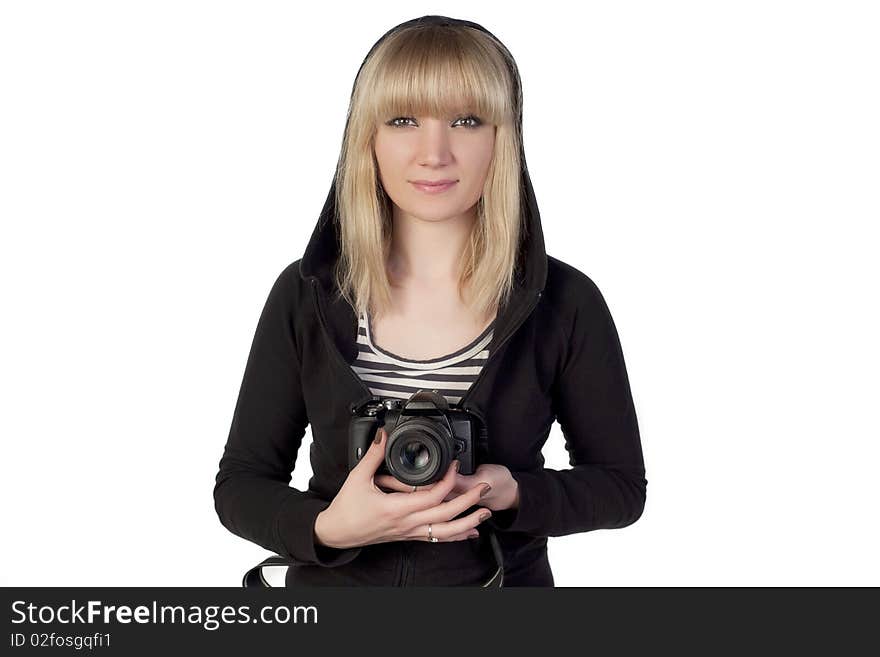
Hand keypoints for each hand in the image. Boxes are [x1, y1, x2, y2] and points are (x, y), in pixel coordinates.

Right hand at [313, 427, 493, 549]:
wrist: (338, 533)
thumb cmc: (346, 509)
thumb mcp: (358, 478)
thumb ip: (374, 455)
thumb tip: (383, 434)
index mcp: (396, 508)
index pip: (432, 496)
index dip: (448, 480)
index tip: (454, 465)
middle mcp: (406, 523)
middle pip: (446, 515)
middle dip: (469, 501)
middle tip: (484, 487)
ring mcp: (409, 532)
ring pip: (445, 532)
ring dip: (468, 522)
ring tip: (485, 513)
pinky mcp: (408, 536)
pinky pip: (436, 538)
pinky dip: (455, 535)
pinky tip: (468, 532)